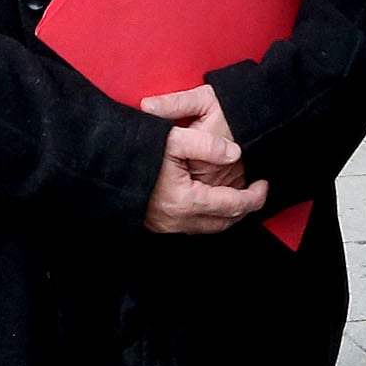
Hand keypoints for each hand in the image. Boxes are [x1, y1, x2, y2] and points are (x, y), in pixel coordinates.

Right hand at [141, 86, 266, 234]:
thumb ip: (207, 144)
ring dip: (225, 214)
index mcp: (185, 201)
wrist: (102, 165)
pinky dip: (208, 216)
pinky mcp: (156, 224)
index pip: (233, 205)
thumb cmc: (136, 150)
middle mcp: (176, 220)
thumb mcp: (174, 138)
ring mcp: (165, 225)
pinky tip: (209, 201)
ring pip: (208, 227)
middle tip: (256, 192)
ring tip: (236, 195)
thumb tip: (233, 154)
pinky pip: (192, 226)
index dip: (254, 197)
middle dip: (244, 208)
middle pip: (224, 222)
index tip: (263, 185)